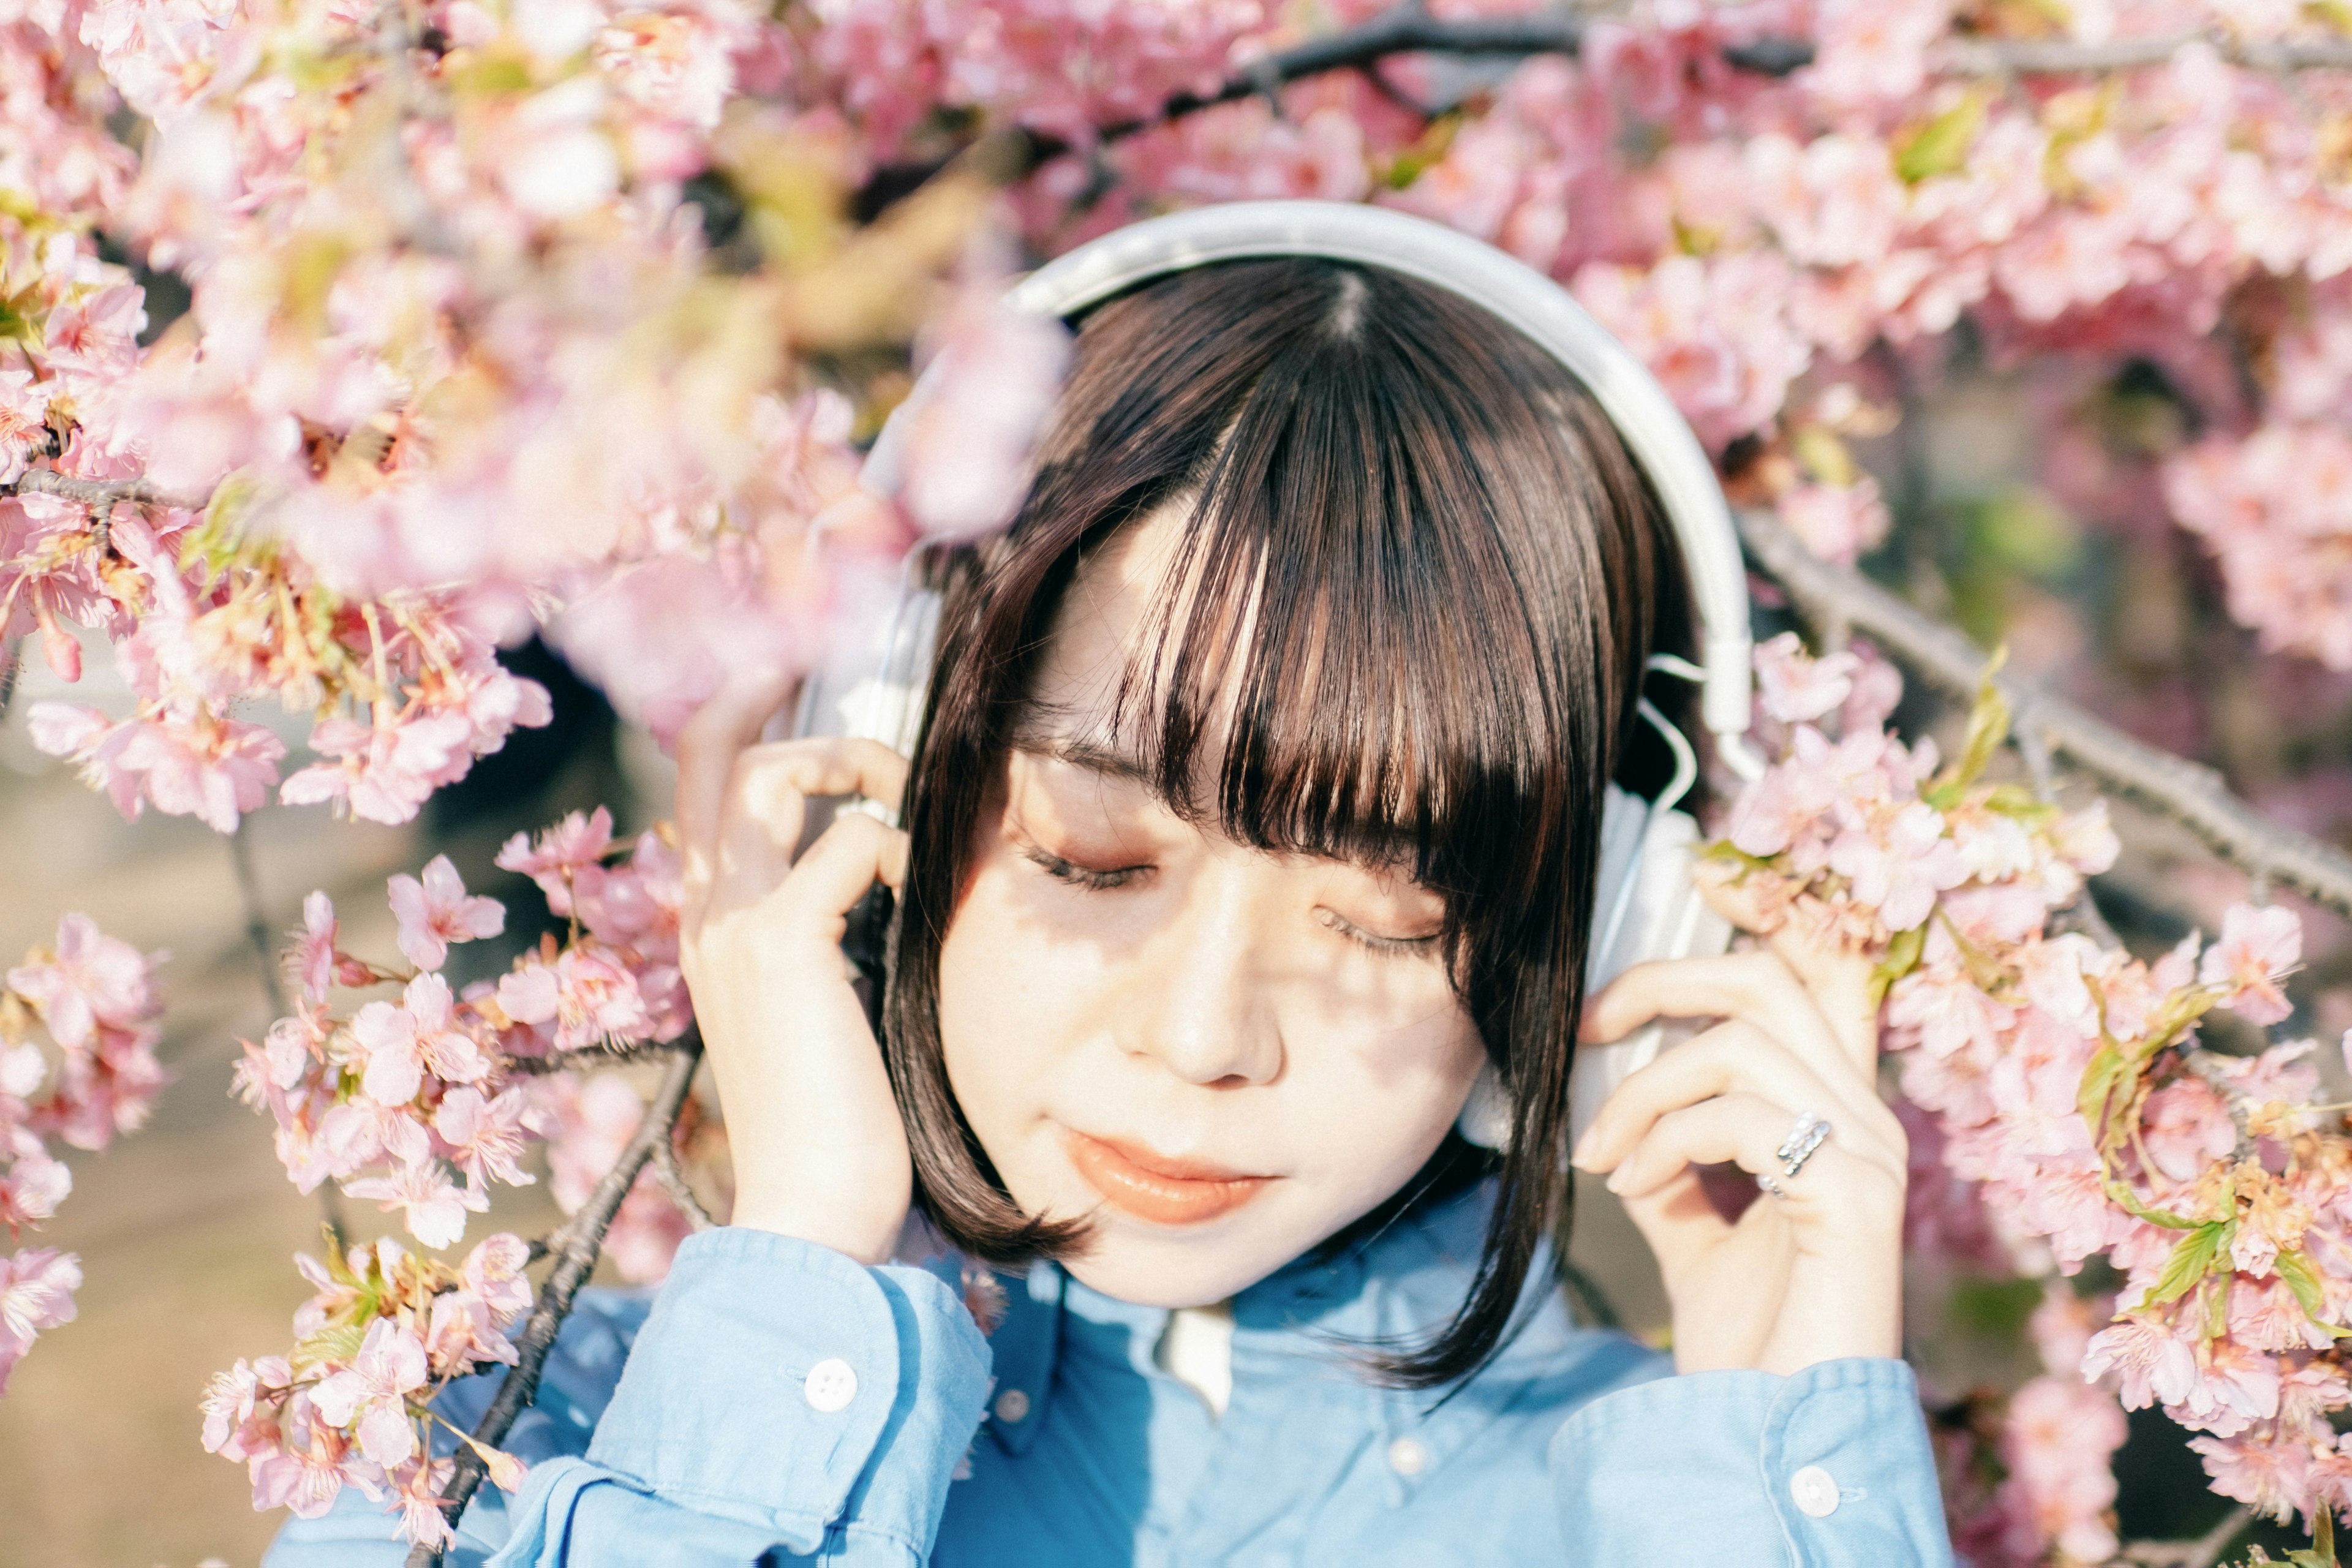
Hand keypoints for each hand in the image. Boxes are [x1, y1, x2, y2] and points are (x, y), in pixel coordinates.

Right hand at [675, 673, 913, 1264]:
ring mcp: (733, 926)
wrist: (810, 1210)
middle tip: (804, 665)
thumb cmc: (837, 1125)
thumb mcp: (825, 1009)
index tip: (778, 690)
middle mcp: (705, 917)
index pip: (699, 803)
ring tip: (897, 786)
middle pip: (705, 760)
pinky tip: (917, 885)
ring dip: (844, 758)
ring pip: (763, 776)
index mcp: (712, 933)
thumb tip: (880, 874)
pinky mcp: (781, 944)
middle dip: (756, 698)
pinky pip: (846, 841)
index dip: (731, 732)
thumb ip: (832, 938)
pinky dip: (892, 842)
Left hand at [1568, 865, 1907, 1375]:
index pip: (1819, 978)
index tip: (1680, 901)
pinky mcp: (1852, 1199)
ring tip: (1602, 1155)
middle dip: (1666, 979)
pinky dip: (1664, 1138)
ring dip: (1645, 1089)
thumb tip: (1615, 1113)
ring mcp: (1870, 1155)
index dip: (1758, 920)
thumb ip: (1669, 1161)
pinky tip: (1630, 1186)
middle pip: (1772, 976)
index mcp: (1835, 1114)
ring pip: (1743, 1041)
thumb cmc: (1748, 1340)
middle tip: (1590, 1025)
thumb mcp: (1692, 1230)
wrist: (1778, 1433)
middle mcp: (1867, 1119)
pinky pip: (1742, 1116)